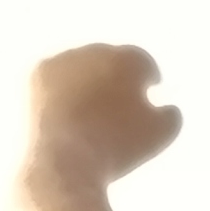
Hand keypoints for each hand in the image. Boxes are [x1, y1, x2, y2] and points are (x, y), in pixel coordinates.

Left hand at [21, 44, 181, 194]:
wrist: (64, 162)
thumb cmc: (118, 150)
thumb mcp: (161, 136)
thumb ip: (172, 114)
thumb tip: (165, 106)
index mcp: (129, 58)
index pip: (143, 63)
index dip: (148, 79)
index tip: (148, 95)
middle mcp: (96, 48)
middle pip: (112, 59)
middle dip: (116, 77)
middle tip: (118, 104)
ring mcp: (64, 57)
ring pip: (81, 65)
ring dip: (88, 80)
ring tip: (90, 109)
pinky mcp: (37, 71)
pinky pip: (55, 75)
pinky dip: (62, 89)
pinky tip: (66, 111)